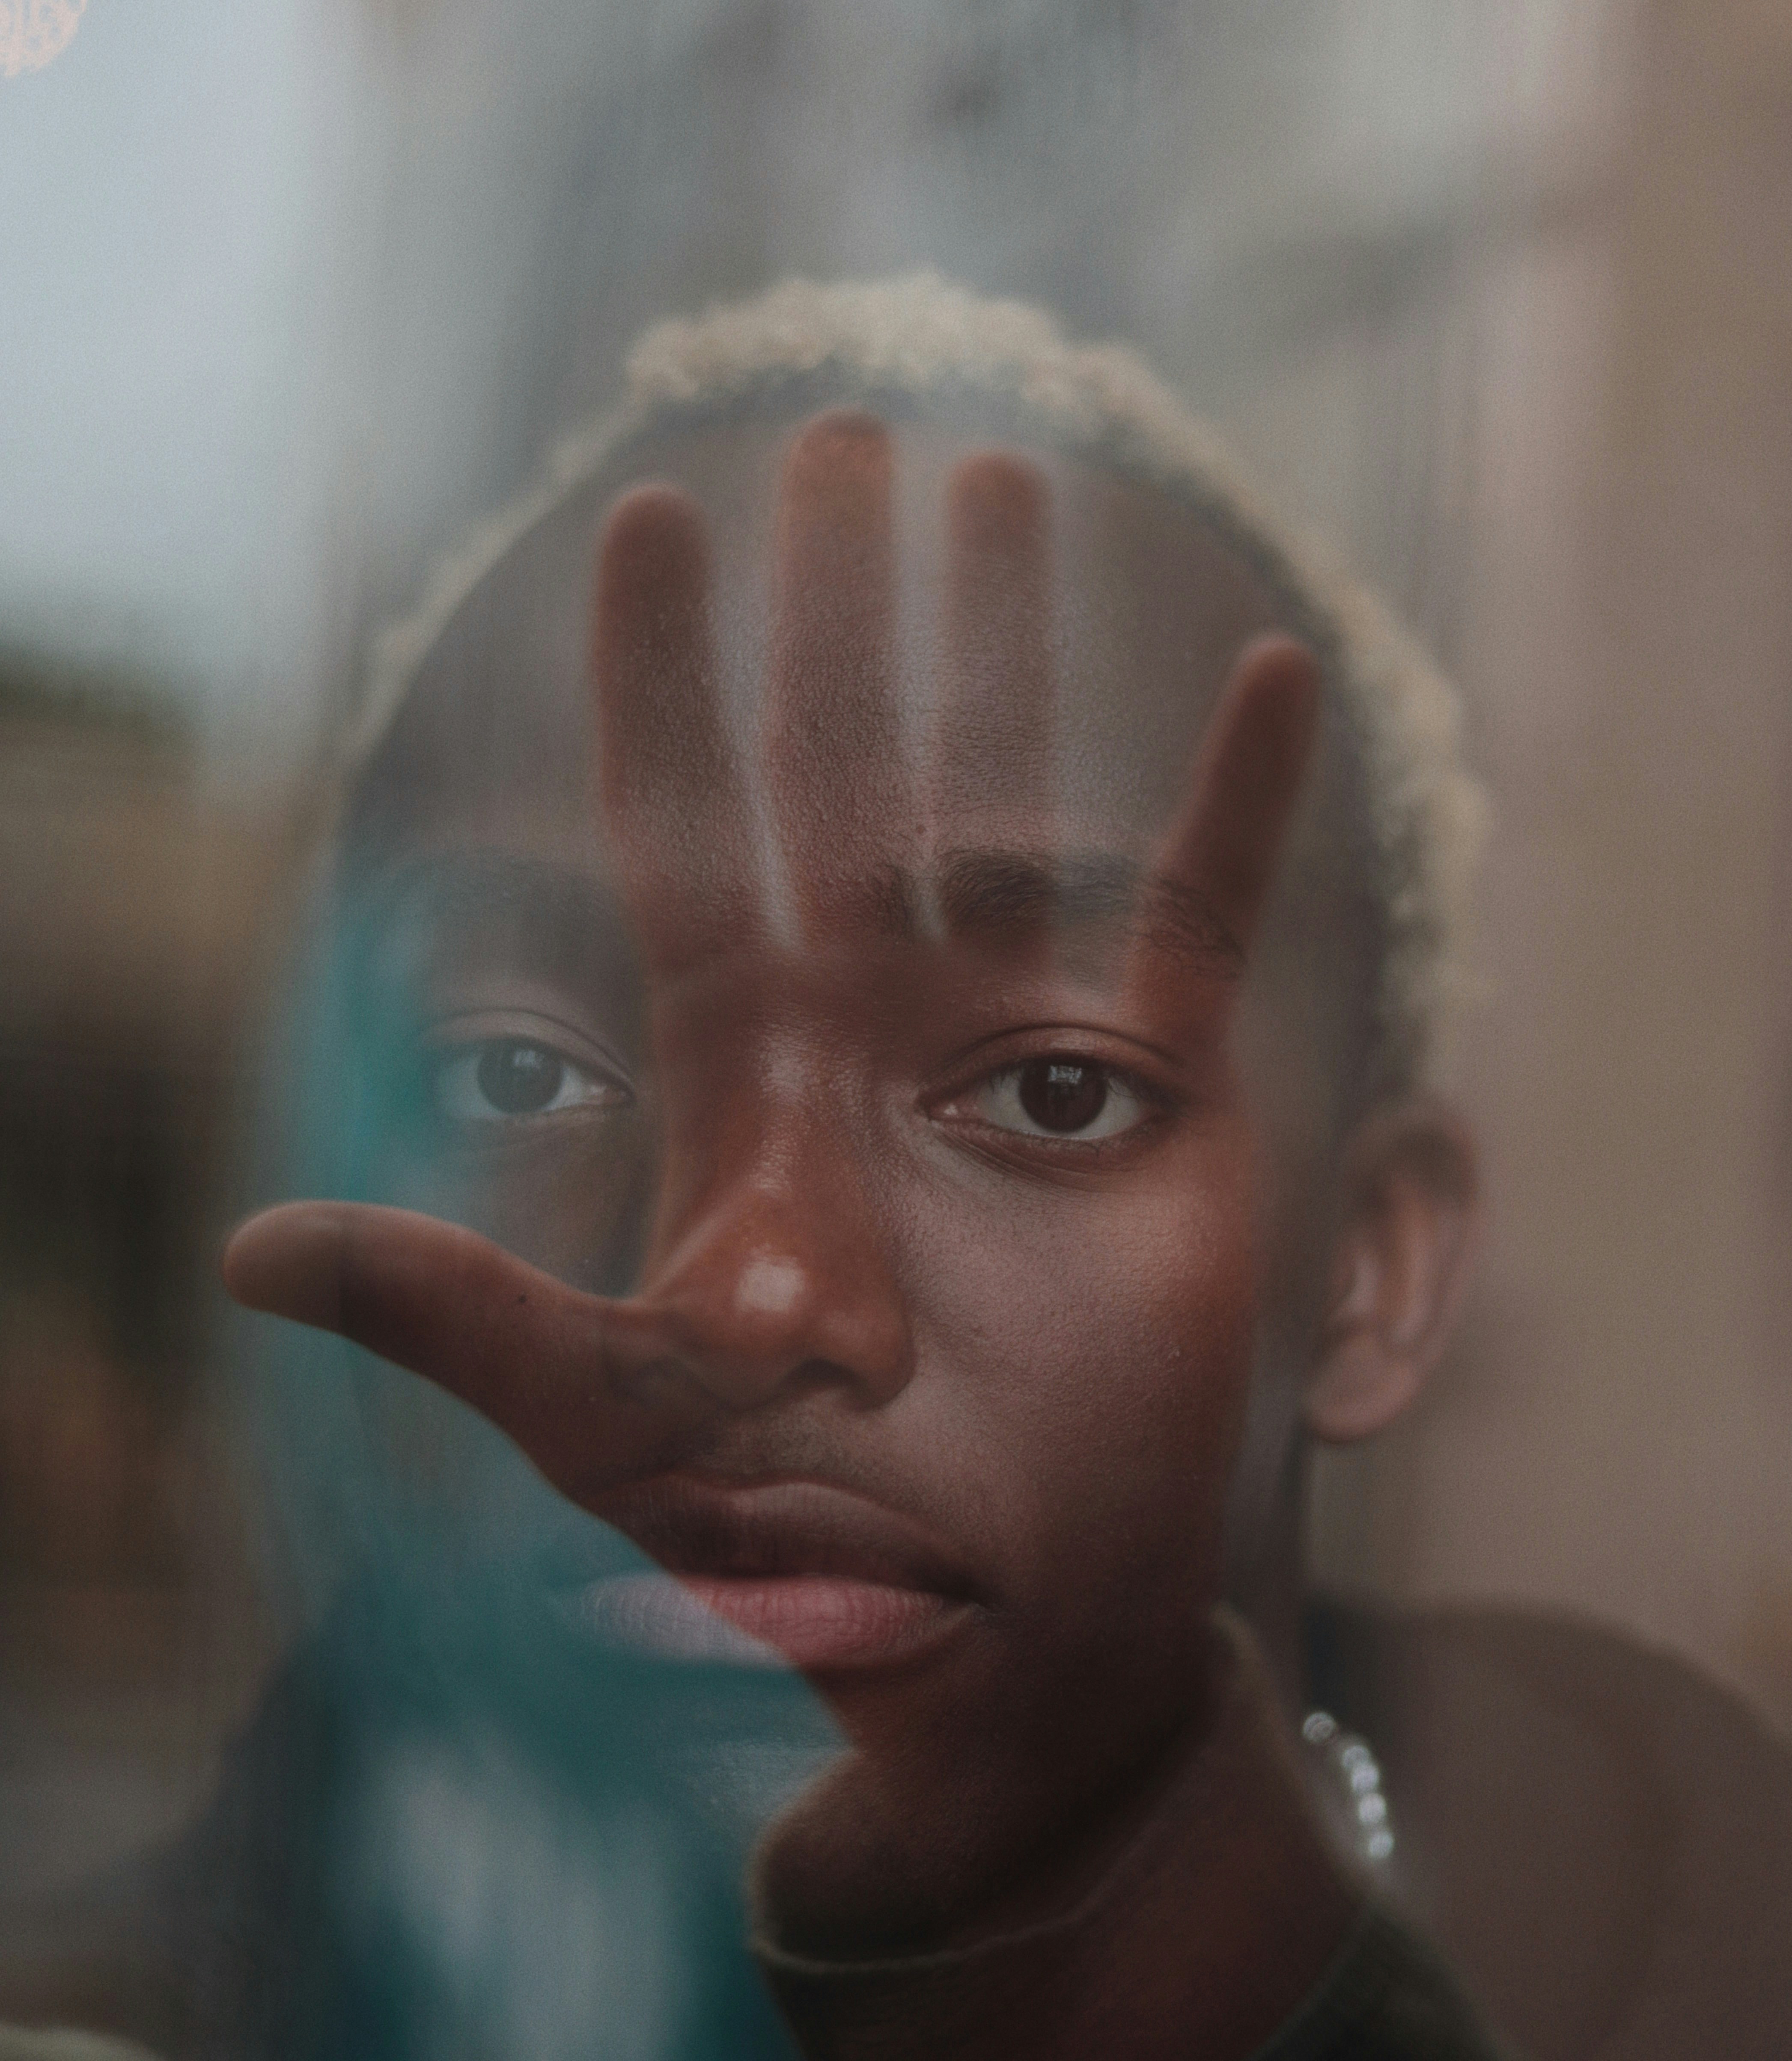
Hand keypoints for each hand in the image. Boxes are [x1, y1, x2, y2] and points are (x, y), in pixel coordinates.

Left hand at [227, 410, 1318, 1964]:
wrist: (1002, 1627)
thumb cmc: (805, 1540)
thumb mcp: (613, 1420)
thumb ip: (464, 1311)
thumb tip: (253, 1249)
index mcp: (739, 1074)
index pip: (683, 829)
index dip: (659, 677)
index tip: (646, 520)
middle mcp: (870, 1022)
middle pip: (842, 765)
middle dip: (833, 603)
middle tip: (838, 433)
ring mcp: (1017, 1040)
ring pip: (1010, 787)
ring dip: (1010, 639)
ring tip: (1007, 475)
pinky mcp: (1160, 1090)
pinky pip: (1203, 905)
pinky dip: (1238, 795)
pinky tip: (1269, 665)